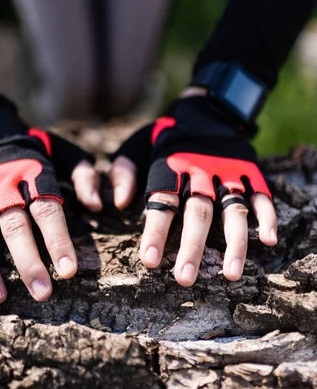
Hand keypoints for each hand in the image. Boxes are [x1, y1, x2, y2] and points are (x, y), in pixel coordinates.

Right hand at [0, 127, 100, 303]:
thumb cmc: (37, 155)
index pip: (48, 211)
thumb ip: (85, 177)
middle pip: (15, 226)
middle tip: (41, 293)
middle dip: (28, 262)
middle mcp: (3, 185)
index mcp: (34, 176)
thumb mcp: (66, 155)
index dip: (58, 241)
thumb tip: (97, 206)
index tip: (68, 272)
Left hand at [110, 95, 276, 285]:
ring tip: (230, 274)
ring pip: (233, 211)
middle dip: (192, 248)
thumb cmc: (165, 138)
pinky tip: (269, 241)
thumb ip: (124, 171)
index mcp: (170, 169)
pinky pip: (262, 195)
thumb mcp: (136, 145)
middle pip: (198, 214)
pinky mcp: (250, 171)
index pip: (162, 204)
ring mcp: (228, 173)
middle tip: (185, 279)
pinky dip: (267, 216)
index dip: (156, 233)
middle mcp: (200, 174)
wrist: (205, 109)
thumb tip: (120, 203)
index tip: (149, 261)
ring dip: (234, 243)